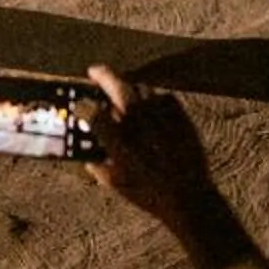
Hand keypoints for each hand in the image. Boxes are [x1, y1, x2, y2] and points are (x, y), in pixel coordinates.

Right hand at [84, 69, 223, 234]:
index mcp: (116, 138)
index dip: (82, 104)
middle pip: (116, 85)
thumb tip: (90, 159)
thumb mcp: (116, 183)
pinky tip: (151, 104)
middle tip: (95, 72)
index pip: (92, 111)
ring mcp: (160, 115)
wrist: (188, 197)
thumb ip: (98, 167)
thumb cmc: (149, 195)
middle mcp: (137, 120)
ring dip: (128, 86)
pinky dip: (154, 97)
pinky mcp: (180, 116)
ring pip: (140, 87)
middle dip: (102, 75)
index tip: (80, 104)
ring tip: (122, 90)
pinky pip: (163, 96)